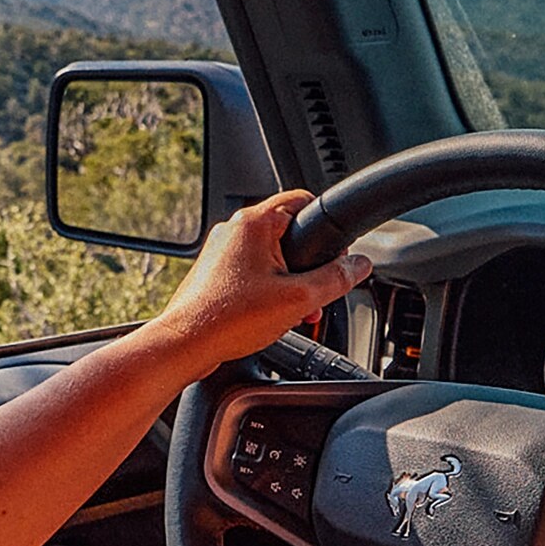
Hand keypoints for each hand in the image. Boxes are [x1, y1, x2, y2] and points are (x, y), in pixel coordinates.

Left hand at [154, 190, 371, 376]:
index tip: (337, 254)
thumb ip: (336, 279)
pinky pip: (252, 274)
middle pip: (289, 235)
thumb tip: (359, 265)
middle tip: (314, 294)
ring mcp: (221, 252)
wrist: (185, 345)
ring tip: (294, 312)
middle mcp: (234, 231)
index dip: (327, 228)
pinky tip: (272, 317)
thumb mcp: (299, 299)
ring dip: (290, 283)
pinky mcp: (215, 274)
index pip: (304, 201)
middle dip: (309, 267)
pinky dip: (268, 291)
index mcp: (254, 223)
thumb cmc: (228, 319)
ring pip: (271, 258)